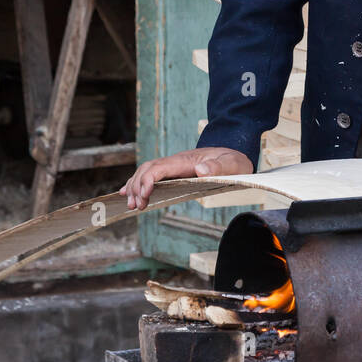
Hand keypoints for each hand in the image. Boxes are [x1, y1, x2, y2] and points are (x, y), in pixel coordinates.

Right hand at [119, 147, 253, 209]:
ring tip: (131, 205)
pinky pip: (152, 176)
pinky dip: (138, 184)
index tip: (144, 196)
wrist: (233, 155)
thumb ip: (218, 166)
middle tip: (136, 206)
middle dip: (137, 186)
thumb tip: (201, 170)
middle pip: (148, 169)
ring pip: (146, 172)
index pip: (160, 167)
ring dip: (135, 187)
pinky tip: (128, 194)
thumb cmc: (233, 160)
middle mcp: (176, 161)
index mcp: (186, 160)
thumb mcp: (232, 163)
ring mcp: (173, 166)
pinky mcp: (174, 173)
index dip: (148, 180)